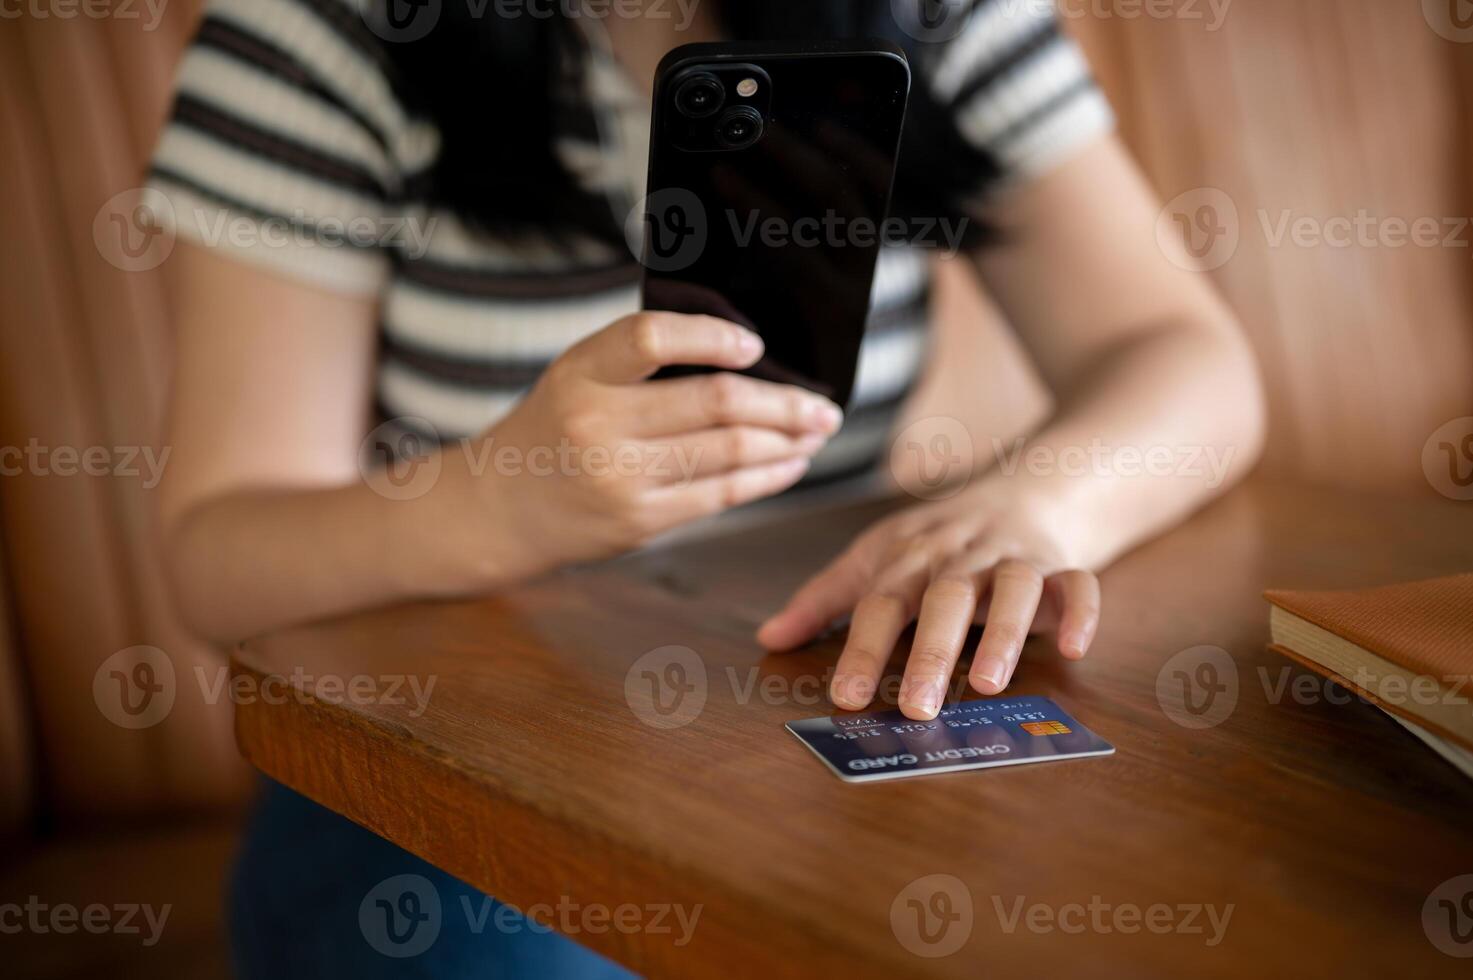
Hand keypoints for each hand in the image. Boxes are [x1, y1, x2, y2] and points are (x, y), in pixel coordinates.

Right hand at [476, 312, 842, 577]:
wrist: (499, 509)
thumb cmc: (555, 429)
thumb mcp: (577, 375)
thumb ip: (640, 359)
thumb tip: (744, 355)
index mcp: (582, 372)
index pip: (652, 338)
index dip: (712, 337)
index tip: (755, 345)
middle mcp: (597, 423)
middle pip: (714, 402)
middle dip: (784, 403)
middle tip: (824, 404)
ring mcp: (619, 478)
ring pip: (728, 451)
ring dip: (787, 441)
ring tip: (816, 432)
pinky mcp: (639, 522)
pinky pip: (721, 495)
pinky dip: (766, 477)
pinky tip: (789, 464)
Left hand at [756, 481, 1099, 719]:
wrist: (1026, 488)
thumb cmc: (940, 539)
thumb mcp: (877, 557)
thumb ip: (825, 599)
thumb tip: (768, 639)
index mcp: (910, 556)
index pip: (881, 601)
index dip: (862, 648)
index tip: (845, 696)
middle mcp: (962, 557)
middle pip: (944, 597)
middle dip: (930, 650)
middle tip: (915, 705)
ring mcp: (1016, 558)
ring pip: (1013, 588)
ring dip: (1002, 633)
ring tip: (988, 682)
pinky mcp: (1065, 565)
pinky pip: (1080, 585)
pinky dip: (1081, 612)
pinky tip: (1073, 647)